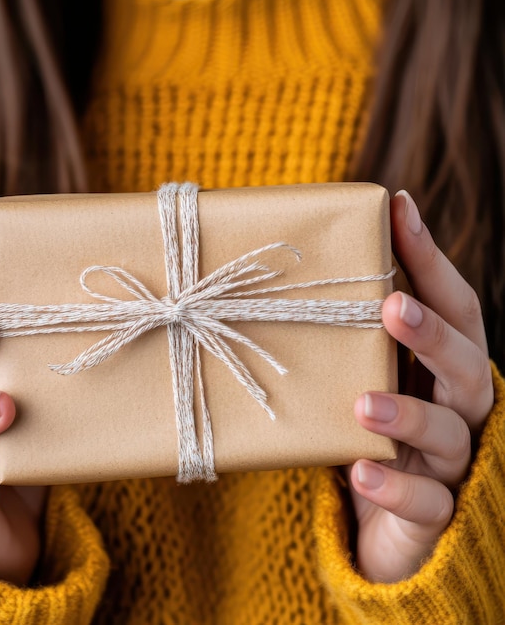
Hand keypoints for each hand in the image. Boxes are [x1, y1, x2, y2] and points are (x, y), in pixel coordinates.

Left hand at [347, 190, 493, 582]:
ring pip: (450, 433)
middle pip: (465, 363)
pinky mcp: (436, 517)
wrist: (374, 533)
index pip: (448, 306)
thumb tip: (276, 286)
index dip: (429, 258)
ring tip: (363, 403)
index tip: (399, 207)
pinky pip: (426, 504)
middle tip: (394, 306)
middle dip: (432, 333)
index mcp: (436, 371)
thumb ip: (338, 345)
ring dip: (410, 414)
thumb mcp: (350, 385)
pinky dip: (395, 489)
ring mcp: (451, 464)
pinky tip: (361, 474)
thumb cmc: (359, 441)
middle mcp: (455, 409)